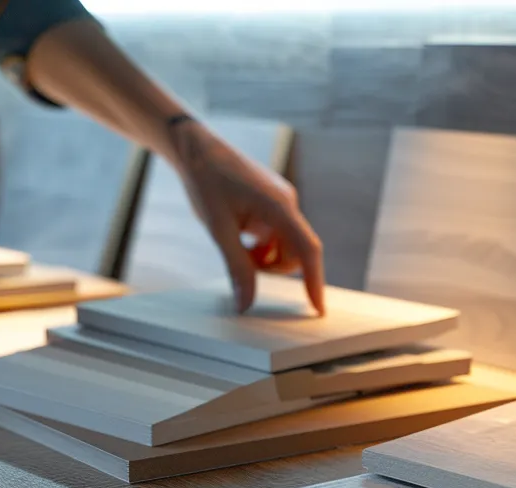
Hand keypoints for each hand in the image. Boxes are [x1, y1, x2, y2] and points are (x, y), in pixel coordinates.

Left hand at [169, 120, 325, 314]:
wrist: (196, 149)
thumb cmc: (206, 183)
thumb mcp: (218, 230)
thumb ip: (237, 268)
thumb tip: (245, 304)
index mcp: (279, 206)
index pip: (307, 250)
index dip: (315, 282)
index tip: (318, 310)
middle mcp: (287, 203)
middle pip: (295, 252)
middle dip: (273, 267)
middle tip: (243, 265)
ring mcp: (281, 201)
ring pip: (284, 245)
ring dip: (265, 257)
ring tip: (237, 249)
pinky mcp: (271, 202)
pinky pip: (276, 233)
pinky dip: (261, 244)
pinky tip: (240, 237)